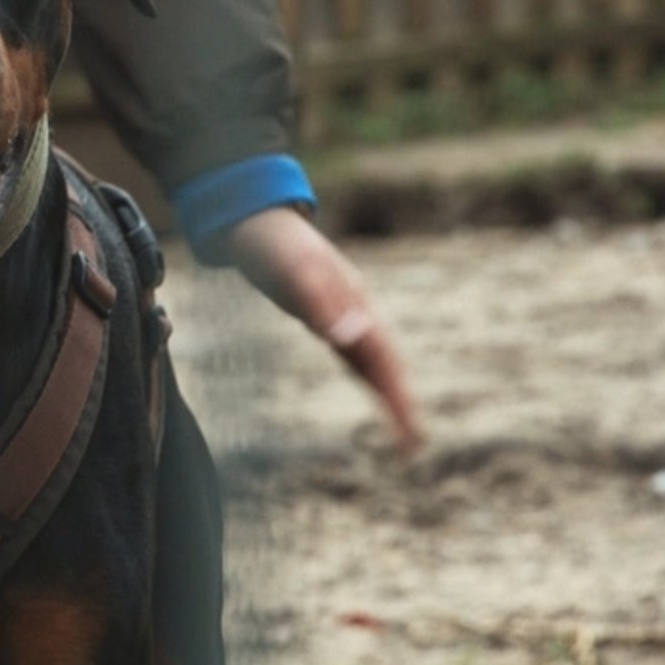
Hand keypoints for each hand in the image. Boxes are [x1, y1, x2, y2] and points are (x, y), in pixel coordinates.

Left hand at [218, 207, 422, 456]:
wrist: (252, 218)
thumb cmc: (273, 246)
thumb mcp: (295, 273)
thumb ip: (322, 305)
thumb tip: (353, 339)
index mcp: (355, 303)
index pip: (384, 360)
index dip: (398, 398)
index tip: (410, 436)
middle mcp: (355, 307)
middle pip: (384, 363)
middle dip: (399, 403)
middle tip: (412, 447)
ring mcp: (340, 308)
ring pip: (371, 358)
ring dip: (385, 391)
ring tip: (400, 428)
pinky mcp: (320, 309)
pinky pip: (351, 349)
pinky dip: (364, 372)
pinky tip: (366, 383)